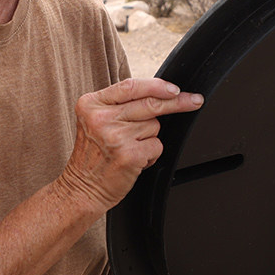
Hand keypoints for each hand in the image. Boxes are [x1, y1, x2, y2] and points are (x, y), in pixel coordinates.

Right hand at [57, 77, 203, 215]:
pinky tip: (134, 161)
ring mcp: (116, 136)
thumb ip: (119, 106)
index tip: (175, 89)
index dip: (157, 86)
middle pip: (150, 103)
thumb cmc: (93, 156)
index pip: (131, 86)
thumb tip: (158, 95)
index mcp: (91, 104)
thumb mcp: (94, 122)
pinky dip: (151, 154)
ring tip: (129, 149)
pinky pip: (157, 145)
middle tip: (193, 101)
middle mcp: (101, 118)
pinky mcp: (129, 154)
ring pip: (154, 126)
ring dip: (149, 138)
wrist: (81, 189)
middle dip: (177, 102)